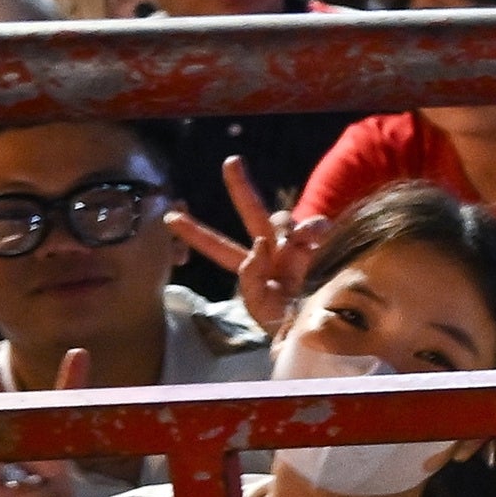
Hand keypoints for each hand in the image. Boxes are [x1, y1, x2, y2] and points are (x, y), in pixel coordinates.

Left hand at [171, 167, 316, 335]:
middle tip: (231, 162)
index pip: (219, 248)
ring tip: (302, 239)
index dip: (195, 233)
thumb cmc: (288, 327)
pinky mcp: (318, 250)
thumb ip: (251, 281)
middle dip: (240, 187)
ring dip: (285, 224)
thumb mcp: (261, 309)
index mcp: (252, 271)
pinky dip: (313, 227)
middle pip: (252, 213)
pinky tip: (319, 235)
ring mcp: (295, 249)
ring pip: (282, 220)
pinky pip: (313, 228)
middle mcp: (272, 253)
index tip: (169, 218)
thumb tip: (259, 245)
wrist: (326, 335)